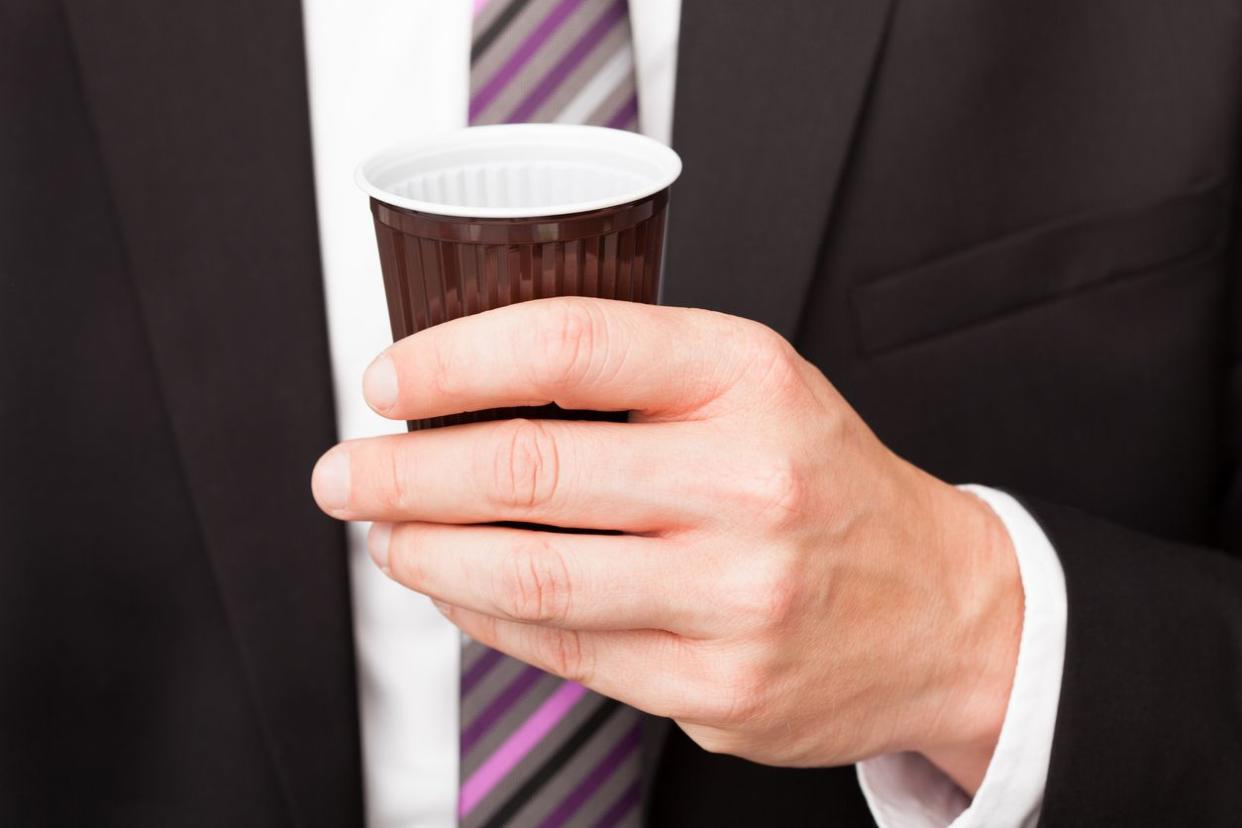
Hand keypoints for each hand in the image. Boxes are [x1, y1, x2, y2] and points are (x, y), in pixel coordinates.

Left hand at [311, 297, 1021, 792]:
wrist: (942, 607)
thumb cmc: (827, 483)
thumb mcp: (756, 387)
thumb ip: (631, 379)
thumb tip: (472, 393)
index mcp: (747, 380)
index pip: (567, 346)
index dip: (452, 360)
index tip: (388, 379)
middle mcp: (745, 482)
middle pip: (528, 471)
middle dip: (403, 472)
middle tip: (347, 472)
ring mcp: (734, 595)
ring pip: (531, 577)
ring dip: (428, 555)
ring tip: (388, 536)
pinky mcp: (719, 686)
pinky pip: (566, 651)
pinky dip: (488, 619)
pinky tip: (459, 593)